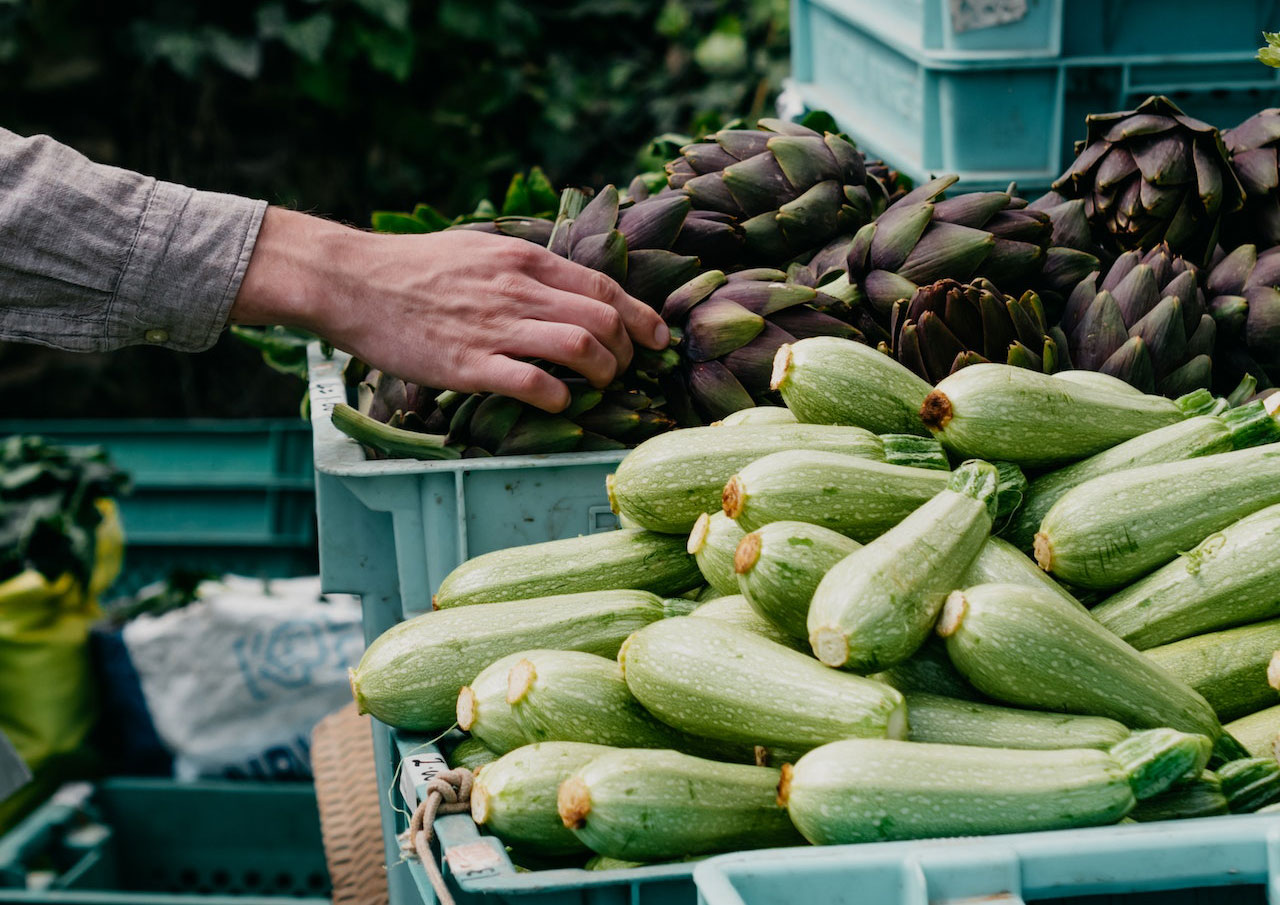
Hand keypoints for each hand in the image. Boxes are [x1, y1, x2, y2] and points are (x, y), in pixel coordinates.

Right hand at [230, 208, 669, 411]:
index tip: (657, 339)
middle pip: (604, 321)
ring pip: (582, 349)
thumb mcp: (477, 249)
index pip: (604, 288)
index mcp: (523, 261)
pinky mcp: (469, 365)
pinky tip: (558, 405)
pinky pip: (535, 385)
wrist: (351, 282)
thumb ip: (523, 268)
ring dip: (603, 375)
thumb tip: (563, 287)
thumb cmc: (412, 268)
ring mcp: (495, 328)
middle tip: (624, 370)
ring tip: (598, 387)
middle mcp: (518, 291)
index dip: (641, 317)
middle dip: (627, 352)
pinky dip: (560, 399)